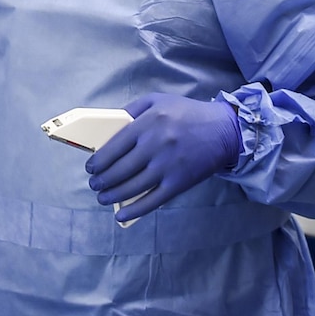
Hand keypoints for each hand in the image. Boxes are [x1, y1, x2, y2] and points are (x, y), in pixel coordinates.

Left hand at [84, 92, 240, 221]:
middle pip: (120, 169)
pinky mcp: (179, 183)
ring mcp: (167, 166)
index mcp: (148, 122)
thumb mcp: (158, 101)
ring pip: (132, 187)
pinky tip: (121, 215)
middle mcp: (155, 145)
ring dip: (113, 195)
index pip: (114, 146)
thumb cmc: (187, 113)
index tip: (90, 167)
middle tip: (94, 184)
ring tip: (102, 197)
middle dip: (102, 180)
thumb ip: (132, 110)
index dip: (98, 160)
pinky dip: (134, 210)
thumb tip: (109, 127)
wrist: (224, 130)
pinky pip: (152, 200)